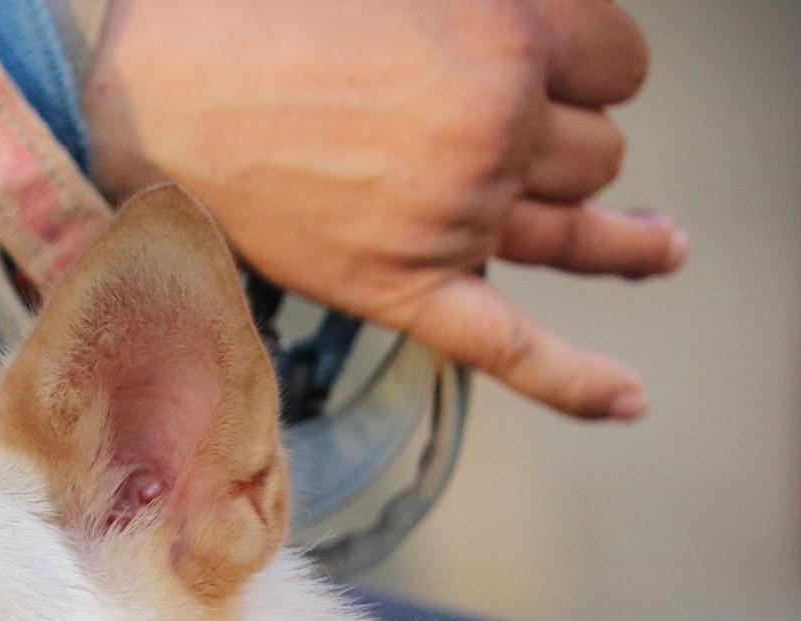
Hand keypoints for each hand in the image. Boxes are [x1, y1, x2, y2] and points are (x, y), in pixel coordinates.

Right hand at [83, 0, 685, 419]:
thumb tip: (529, 42)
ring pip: (574, 225)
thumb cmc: (255, 6)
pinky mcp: (399, 289)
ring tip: (658, 240)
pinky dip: (575, 381)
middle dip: (563, 132)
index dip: (585, 62)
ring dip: (607, 226)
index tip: (526, 56)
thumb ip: (481, 4)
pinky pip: (508, 348)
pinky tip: (632, 402)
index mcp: (509, 30)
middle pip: (598, 147)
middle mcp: (494, 128)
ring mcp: (452, 218)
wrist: (143, 91)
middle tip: (477, 114)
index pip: (621, 62)